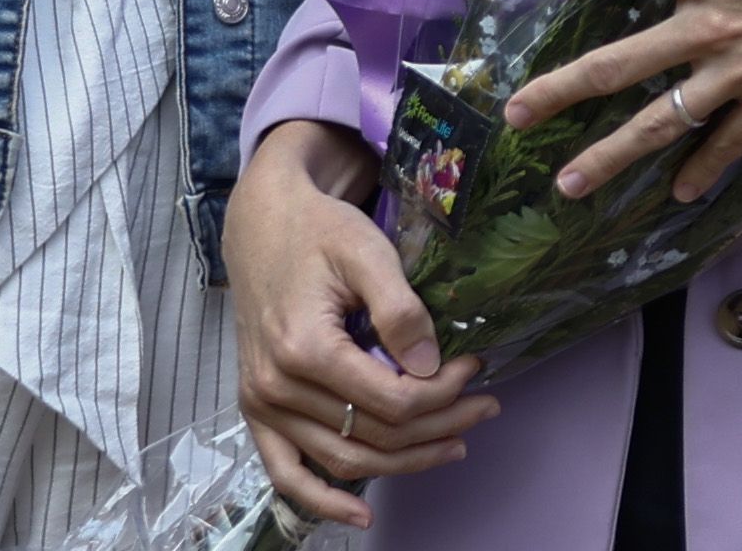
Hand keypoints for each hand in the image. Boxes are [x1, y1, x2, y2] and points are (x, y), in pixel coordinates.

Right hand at [225, 119, 497, 529]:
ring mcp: (262, 406)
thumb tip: (431, 367)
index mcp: (304, 349)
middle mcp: (277, 388)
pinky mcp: (257, 411)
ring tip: (455, 443)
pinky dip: (322, 501)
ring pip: (345, 460)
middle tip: (483, 406)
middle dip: (438, 427)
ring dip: (405, 462)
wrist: (262, 225)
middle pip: (375, 436)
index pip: (392, 401)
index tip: (477, 368)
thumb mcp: (366, 252)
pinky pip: (287, 473)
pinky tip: (361, 517)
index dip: (444, 394)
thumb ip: (400, 309)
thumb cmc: (318, 231)